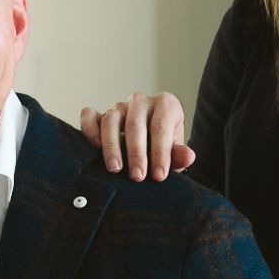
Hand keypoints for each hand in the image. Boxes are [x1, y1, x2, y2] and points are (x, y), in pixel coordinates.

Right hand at [78, 92, 194, 180]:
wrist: (148, 146)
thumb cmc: (162, 149)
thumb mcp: (174, 153)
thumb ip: (179, 155)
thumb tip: (188, 157)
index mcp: (166, 105)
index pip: (161, 127)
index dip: (160, 152)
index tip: (158, 176)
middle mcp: (141, 102)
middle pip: (135, 123)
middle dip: (136, 153)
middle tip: (137, 177)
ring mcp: (119, 107)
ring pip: (111, 119)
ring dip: (111, 146)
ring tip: (115, 169)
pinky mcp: (99, 114)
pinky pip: (89, 115)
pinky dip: (89, 130)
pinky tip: (94, 148)